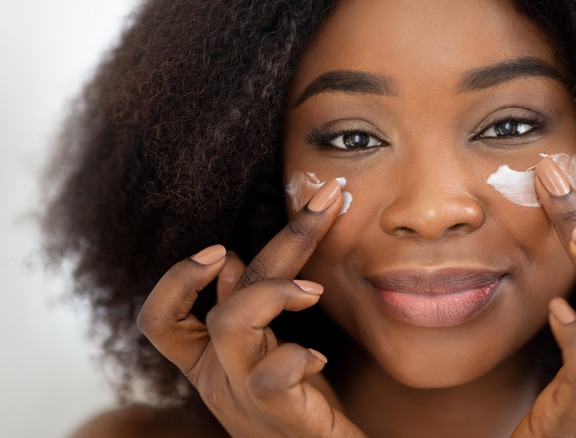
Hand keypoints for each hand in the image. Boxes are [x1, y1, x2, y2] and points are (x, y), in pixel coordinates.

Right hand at [137, 179, 365, 437]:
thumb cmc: (299, 408)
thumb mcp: (268, 354)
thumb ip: (249, 312)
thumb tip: (231, 262)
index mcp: (210, 363)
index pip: (160, 320)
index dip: (179, 278)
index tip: (221, 247)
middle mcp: (220, 380)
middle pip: (224, 299)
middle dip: (286, 239)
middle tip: (328, 200)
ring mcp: (247, 401)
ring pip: (232, 326)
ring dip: (276, 293)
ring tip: (315, 294)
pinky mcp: (283, 420)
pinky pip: (270, 379)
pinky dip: (296, 356)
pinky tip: (319, 359)